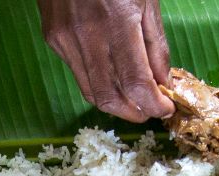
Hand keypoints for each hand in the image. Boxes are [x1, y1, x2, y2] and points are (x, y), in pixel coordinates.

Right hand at [38, 0, 173, 121]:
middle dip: (134, 112)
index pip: (136, 83)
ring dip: (115, 103)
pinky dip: (98, 80)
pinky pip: (78, 71)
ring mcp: (64, 38)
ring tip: (133, 99)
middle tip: (150, 110)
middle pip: (110, 98)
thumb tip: (163, 81)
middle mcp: (87, 34)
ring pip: (90, 91)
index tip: (165, 108)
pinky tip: (112, 73)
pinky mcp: (52, 38)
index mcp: (117, 20)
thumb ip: (155, 44)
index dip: (153, 105)